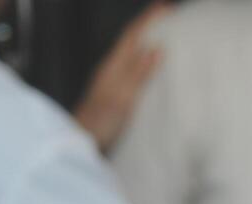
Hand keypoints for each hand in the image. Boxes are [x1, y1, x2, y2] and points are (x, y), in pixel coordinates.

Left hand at [74, 3, 169, 152]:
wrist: (81, 142)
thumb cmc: (100, 122)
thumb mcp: (122, 98)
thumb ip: (138, 74)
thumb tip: (157, 48)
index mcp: (114, 66)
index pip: (133, 35)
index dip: (148, 19)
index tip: (166, 7)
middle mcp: (112, 69)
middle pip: (132, 39)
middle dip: (149, 25)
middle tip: (170, 17)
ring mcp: (112, 81)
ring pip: (132, 53)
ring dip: (147, 41)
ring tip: (166, 36)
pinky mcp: (114, 93)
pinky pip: (132, 68)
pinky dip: (144, 60)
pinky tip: (152, 67)